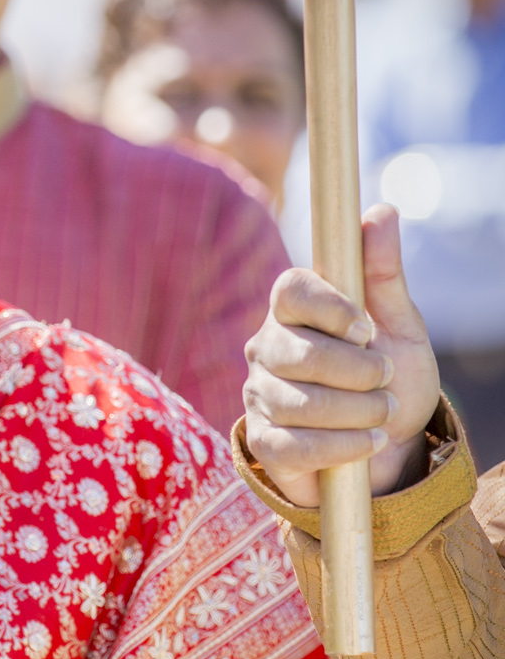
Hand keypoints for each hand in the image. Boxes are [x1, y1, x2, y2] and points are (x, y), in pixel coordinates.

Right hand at [243, 205, 440, 504]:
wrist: (389, 445)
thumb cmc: (389, 378)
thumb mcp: (398, 325)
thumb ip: (383, 273)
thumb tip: (380, 211)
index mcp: (295, 310)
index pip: (290, 290)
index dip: (330, 309)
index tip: (366, 330)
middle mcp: (266, 348)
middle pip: (298, 353)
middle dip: (358, 373)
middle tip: (386, 379)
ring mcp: (259, 395)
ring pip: (300, 404)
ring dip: (358, 413)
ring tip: (383, 413)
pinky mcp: (262, 442)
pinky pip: (294, 447)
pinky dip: (343, 447)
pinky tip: (368, 442)